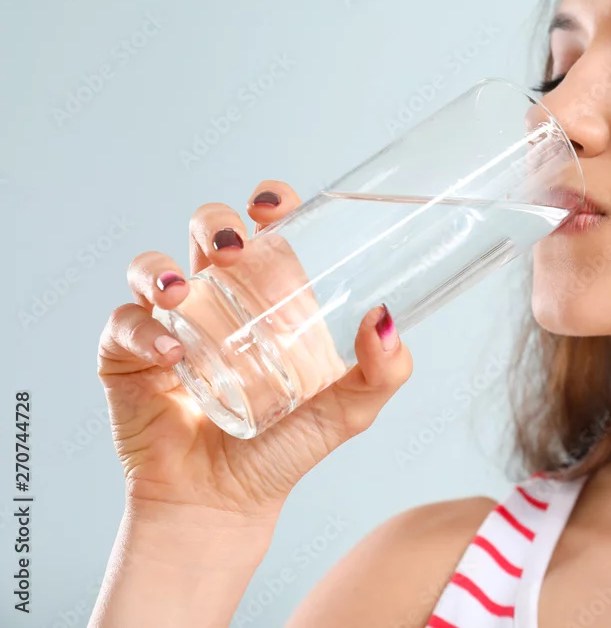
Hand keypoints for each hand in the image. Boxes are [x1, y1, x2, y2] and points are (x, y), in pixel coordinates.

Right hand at [97, 180, 412, 522]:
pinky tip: (169, 356)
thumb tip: (387, 319)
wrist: (227, 504)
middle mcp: (218, 300)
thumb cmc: (286, 448)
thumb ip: (382, 370)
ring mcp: (169, 325)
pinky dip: (142, 333)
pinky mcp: (127, 357)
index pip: (265, 232)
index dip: (268, 205)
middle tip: (230, 250)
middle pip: (205, 233)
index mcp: (268, 298)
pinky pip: (124, 327)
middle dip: (214, 225)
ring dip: (160, 270)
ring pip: (151, 268)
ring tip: (179, 296)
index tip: (274, 206)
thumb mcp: (348, 408)